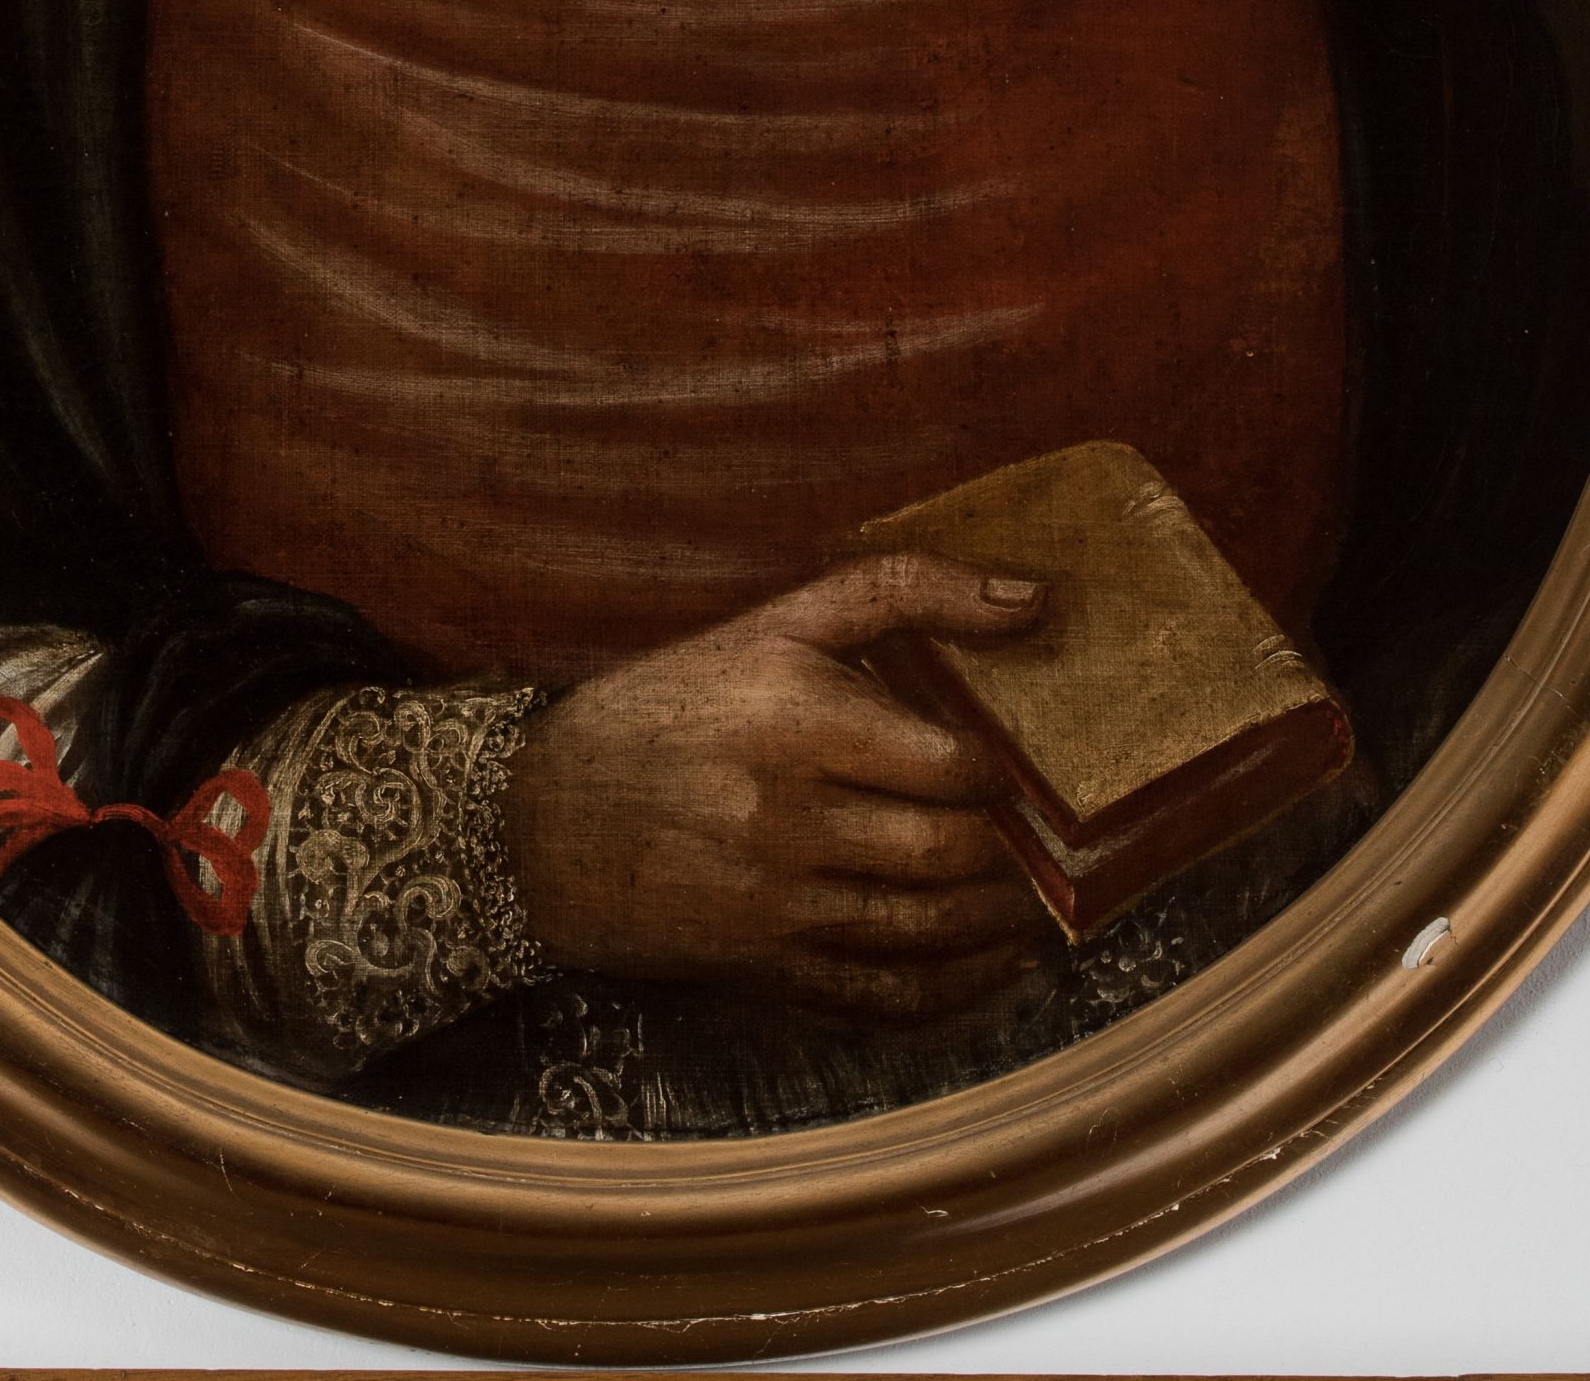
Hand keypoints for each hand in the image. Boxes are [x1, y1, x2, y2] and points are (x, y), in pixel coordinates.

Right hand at [498, 553, 1050, 1024]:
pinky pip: (880, 999)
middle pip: (946, 853)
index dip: (1005, 772)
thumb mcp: (777, 623)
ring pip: (925, 932)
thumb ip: (906, 591)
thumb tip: (1035, 597)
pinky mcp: (762, 969)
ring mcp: (772, 903)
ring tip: (1035, 904)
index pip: (950, 763)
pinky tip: (994, 967)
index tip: (1022, 766)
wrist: (541, 819)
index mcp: (795, 718)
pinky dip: (954, 994)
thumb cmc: (675, 704)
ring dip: (1000, 926)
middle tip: (1048, 843)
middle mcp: (784, 816)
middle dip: (1014, 854)